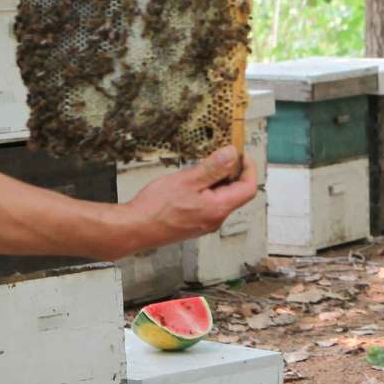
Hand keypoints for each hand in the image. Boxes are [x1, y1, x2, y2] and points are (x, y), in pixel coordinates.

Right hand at [117, 145, 258, 247]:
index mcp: (219, 209)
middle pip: (236, 193)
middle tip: (219, 155)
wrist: (134, 229)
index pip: (248, 188)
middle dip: (231, 172)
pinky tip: (191, 183)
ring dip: (217, 181)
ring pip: (221, 198)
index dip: (248, 168)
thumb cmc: (156, 208)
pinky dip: (206, 190)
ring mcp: (205, 223)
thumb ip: (213, 168)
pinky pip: (209, 204)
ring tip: (200, 168)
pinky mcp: (194, 224)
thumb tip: (231, 155)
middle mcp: (216, 219)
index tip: (240, 154)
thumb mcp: (187, 180)